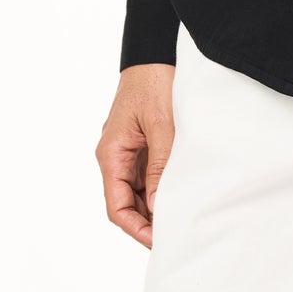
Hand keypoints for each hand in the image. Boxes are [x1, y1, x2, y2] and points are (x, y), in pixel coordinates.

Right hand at [95, 64, 175, 247]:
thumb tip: (158, 207)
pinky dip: (160, 186)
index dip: (135, 228)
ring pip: (137, 190)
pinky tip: (179, 192)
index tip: (159, 241)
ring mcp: (127, 149)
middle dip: (147, 221)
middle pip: (125, 202)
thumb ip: (160, 167)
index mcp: (111, 153)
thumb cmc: (155, 81)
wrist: (154, 50)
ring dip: (154, 204)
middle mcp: (115, 155)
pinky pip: (147, 173)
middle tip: (176, 233)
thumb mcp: (161, 125)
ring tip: (181, 216)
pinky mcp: (140, 142)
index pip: (116, 206)